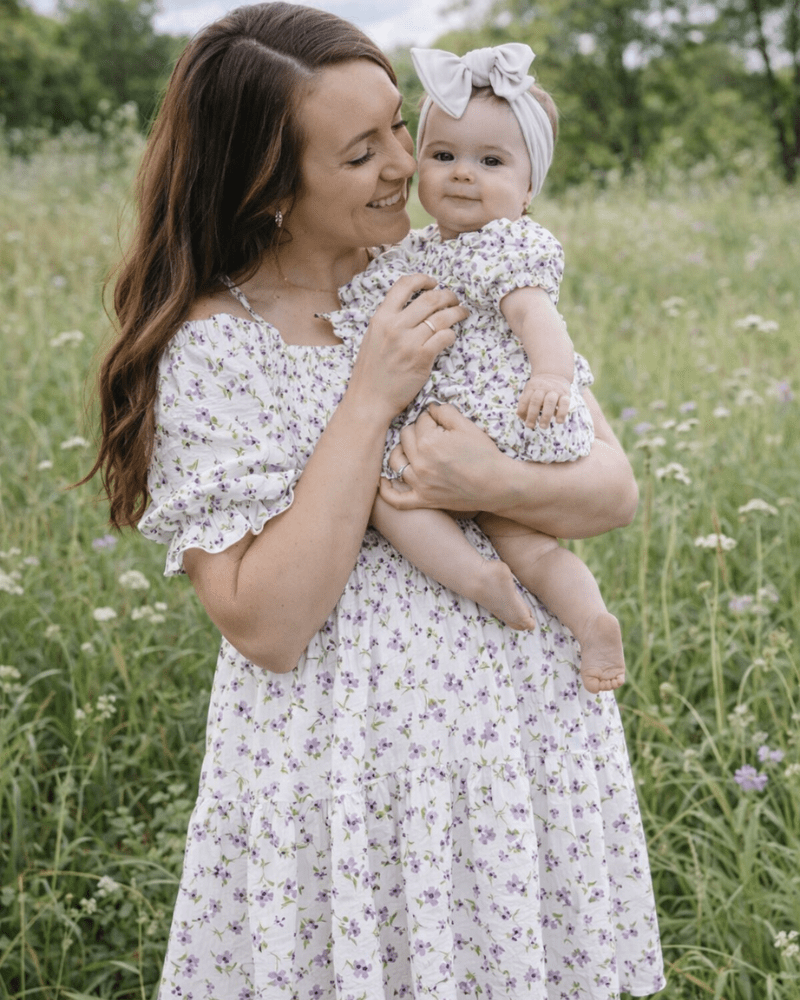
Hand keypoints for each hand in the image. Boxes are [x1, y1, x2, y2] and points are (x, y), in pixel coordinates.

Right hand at [348, 275, 467, 423]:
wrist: (369, 399)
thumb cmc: (371, 371)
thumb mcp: (372, 337)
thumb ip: (389, 321)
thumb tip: (412, 308)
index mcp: (381, 318)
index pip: (404, 285)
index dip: (423, 279)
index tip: (433, 282)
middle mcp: (395, 326)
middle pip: (430, 299)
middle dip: (447, 295)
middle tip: (454, 299)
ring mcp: (409, 342)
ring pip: (442, 317)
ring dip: (456, 312)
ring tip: (461, 313)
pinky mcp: (422, 358)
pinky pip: (445, 337)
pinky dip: (451, 334)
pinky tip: (450, 337)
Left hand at [379, 402, 504, 512]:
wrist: (498, 485)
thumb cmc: (484, 455)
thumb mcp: (467, 426)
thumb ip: (445, 412)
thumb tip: (430, 409)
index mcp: (429, 442)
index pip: (420, 421)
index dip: (430, 418)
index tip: (438, 421)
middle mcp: (420, 463)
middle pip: (405, 437)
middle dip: (416, 431)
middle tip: (430, 433)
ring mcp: (420, 484)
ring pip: (396, 461)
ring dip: (401, 451)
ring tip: (410, 449)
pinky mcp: (423, 500)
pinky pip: (396, 499)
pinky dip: (386, 491)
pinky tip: (384, 481)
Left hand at [517, 373, 571, 428]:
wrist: (555, 373)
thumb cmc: (539, 389)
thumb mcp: (530, 391)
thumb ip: (524, 402)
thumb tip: (520, 415)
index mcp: (532, 387)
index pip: (525, 400)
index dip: (523, 412)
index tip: (525, 422)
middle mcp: (543, 387)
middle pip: (536, 400)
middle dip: (532, 415)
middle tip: (531, 426)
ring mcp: (555, 390)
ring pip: (549, 402)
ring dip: (546, 416)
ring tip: (543, 427)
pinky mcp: (566, 394)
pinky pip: (564, 403)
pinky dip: (562, 413)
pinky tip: (558, 421)